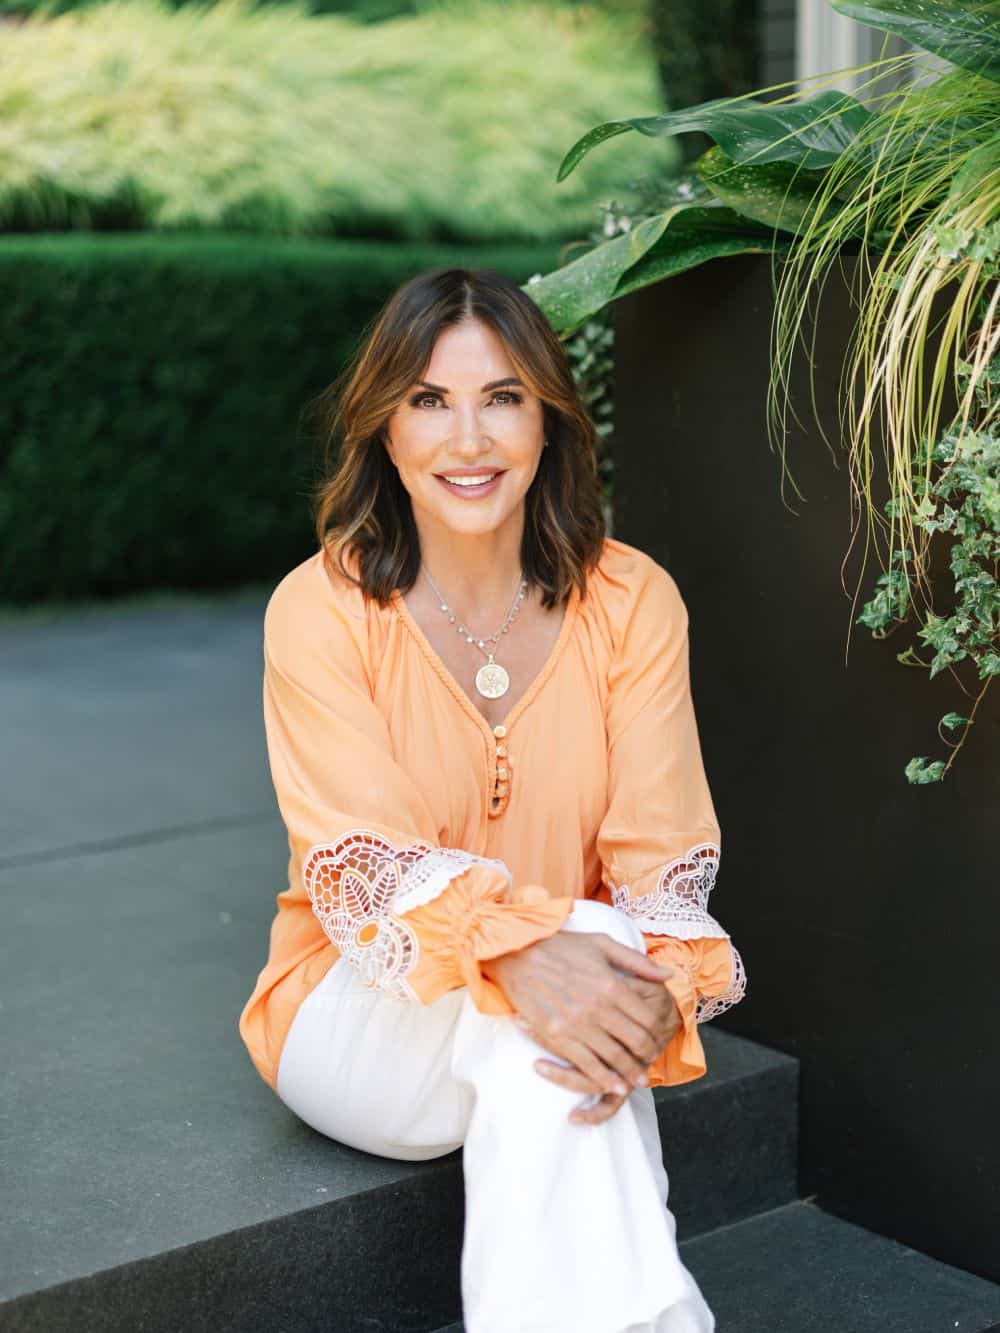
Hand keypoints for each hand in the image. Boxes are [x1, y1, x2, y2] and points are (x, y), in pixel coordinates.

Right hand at [482, 932, 682, 1124]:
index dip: (659, 1032)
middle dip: (649, 1054)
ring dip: (630, 1073)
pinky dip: (604, 1079)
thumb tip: (669, 974)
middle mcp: (597, 1007)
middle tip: (653, 1059)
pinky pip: (587, 1065)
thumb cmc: (561, 946)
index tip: (661, 1037)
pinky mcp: (557, 1037)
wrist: (516, 954)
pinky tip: (614, 1085)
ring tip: (639, 1079)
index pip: (647, 1017)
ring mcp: (576, 1025)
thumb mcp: (602, 943)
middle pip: (635, 1041)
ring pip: (614, 1058)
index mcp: (611, 984)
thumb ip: (637, 961)